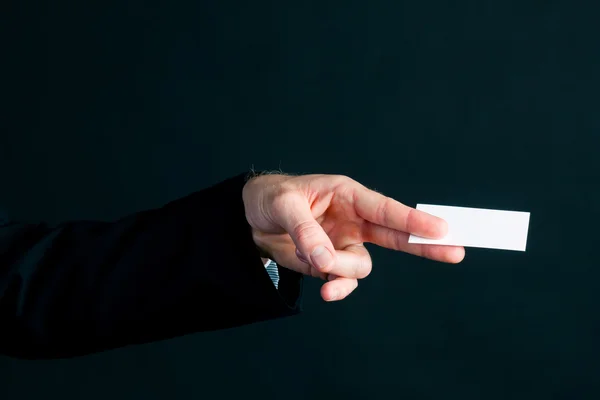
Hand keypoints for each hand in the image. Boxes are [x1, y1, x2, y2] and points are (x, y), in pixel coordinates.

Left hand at [242, 173, 464, 301]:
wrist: (249, 220)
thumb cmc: (271, 198)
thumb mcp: (284, 205)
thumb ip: (306, 230)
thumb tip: (325, 260)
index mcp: (347, 195)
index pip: (385, 208)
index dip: (413, 218)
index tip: (442, 228)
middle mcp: (353, 220)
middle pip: (396, 235)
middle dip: (424, 244)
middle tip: (456, 252)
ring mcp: (344, 244)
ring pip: (362, 266)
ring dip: (343, 270)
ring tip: (313, 260)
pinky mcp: (330, 264)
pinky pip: (343, 281)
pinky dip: (337, 288)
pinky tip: (326, 290)